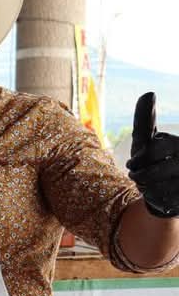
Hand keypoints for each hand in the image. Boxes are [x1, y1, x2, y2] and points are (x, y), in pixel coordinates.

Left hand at [127, 92, 178, 217]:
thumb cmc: (152, 162)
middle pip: (154, 171)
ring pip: (158, 187)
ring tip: (148, 185)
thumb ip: (145, 119)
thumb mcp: (146, 140)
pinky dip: (155, 199)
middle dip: (140, 176)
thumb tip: (149, 93)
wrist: (164, 193)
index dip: (139, 159)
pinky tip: (158, 195)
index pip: (155, 149)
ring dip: (146, 188)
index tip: (131, 164)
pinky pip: (164, 201)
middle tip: (137, 177)